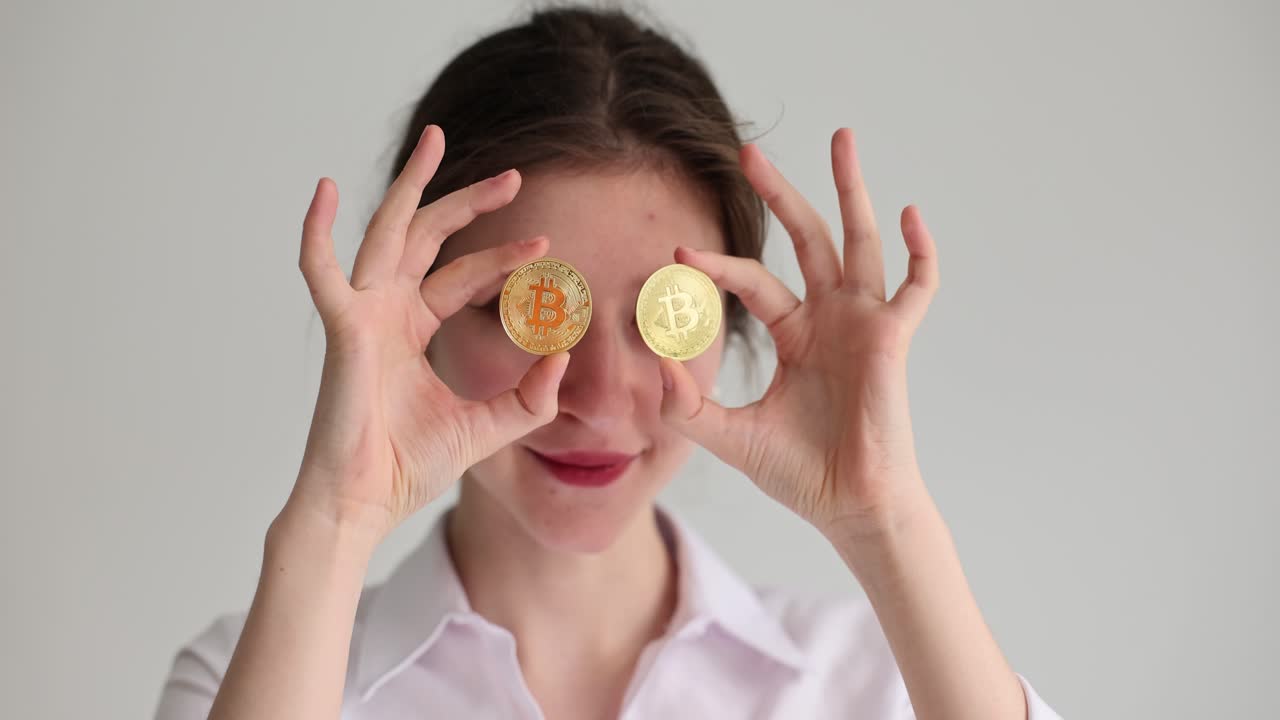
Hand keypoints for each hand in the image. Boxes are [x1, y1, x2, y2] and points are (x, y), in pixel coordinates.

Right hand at [289, 124, 569, 543]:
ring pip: (388, 233)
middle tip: (516, 176)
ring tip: (438, 140)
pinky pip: (321, 271)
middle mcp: (387, 312)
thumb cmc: (412, 467)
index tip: (548, 248)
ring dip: (412, 185)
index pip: (463, 278)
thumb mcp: (489, 427)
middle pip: (430, 239)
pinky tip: (321, 189)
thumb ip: (530, 397)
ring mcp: (362, 315)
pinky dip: (316, 231)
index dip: (504, 260)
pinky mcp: (343, 330)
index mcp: (413, 330)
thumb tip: (565, 354)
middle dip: (471, 204)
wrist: (368, 504)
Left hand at [658, 128, 938, 540]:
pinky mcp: (893, 339)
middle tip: (749, 151)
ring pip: (857, 241)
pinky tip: (908, 215)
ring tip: (840, 137)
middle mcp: (829, 318)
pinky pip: (916, 286)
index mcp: (795, 334)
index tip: (677, 255)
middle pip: (804, 238)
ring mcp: (863, 323)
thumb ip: (688, 405)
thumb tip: (654, 362)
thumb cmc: (799, 473)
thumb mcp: (729, 435)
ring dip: (850, 190)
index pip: (753, 282)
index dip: (717, 267)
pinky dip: (919, 252)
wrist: (848, 507)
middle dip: (779, 193)